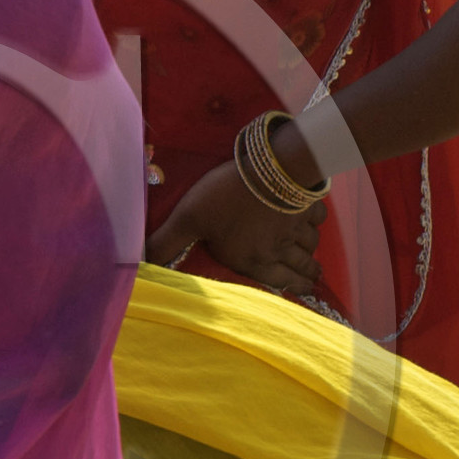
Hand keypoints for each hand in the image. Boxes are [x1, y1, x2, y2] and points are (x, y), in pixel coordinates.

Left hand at [149, 161, 324, 296]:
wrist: (268, 168)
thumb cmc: (226, 198)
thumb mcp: (189, 219)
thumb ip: (167, 243)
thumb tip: (142, 263)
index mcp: (253, 260)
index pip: (281, 282)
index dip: (294, 288)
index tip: (304, 289)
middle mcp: (279, 250)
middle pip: (303, 266)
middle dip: (308, 273)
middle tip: (313, 275)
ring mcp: (296, 227)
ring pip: (311, 244)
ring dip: (311, 248)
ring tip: (310, 251)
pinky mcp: (308, 203)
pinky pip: (317, 217)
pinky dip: (315, 220)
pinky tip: (311, 218)